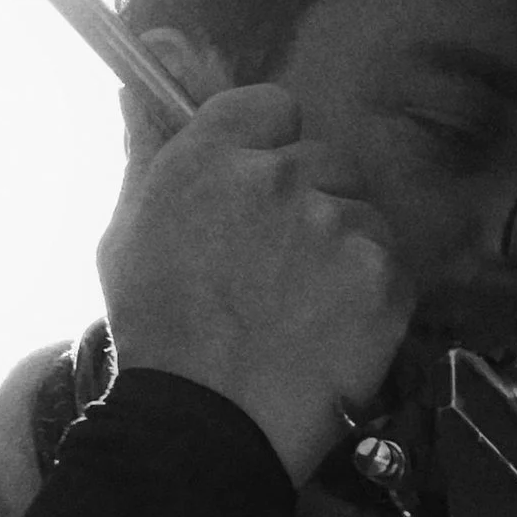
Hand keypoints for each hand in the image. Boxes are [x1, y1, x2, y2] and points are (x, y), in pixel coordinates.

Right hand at [99, 64, 411, 485]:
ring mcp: (339, 225)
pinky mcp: (385, 277)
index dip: (270, 147)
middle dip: (309, 200)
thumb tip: (138, 91)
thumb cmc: (157, 334)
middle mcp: (282, 177)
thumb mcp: (126, 236)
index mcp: (214, 157)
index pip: (272, 106)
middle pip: (324, 160)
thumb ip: (146, 156)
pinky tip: (333, 330)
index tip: (261, 189)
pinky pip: (391, 264)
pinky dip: (371, 294)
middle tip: (280, 265)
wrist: (209, 426)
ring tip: (306, 307)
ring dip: (344, 246)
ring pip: (362, 212)